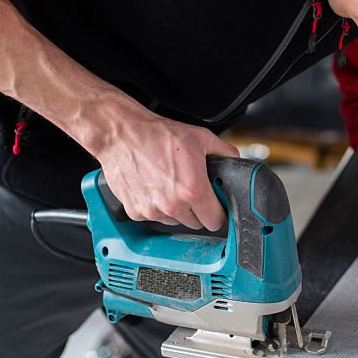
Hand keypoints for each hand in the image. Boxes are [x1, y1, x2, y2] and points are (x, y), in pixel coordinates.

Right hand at [92, 104, 239, 230]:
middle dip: (198, 209)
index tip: (215, 206)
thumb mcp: (201, 138)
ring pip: (175, 221)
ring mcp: (152, 210)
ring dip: (176, 209)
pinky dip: (156, 206)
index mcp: (193, 190)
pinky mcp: (135, 212)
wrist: (121, 134)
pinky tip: (154, 187)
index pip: (215, 221)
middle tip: (191, 189)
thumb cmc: (156, 135)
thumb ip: (225, 152)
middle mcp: (172, 205)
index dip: (218, 212)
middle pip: (196, 223)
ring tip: (170, 184)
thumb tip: (236, 162)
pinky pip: (153, 217)